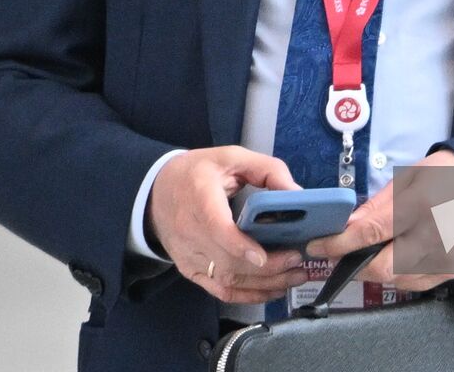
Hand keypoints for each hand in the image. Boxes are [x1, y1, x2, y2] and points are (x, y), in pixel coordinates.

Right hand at [147, 146, 310, 303]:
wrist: (156, 192)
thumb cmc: (198, 172)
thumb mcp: (232, 157)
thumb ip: (267, 170)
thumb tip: (297, 193)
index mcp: (199, 196)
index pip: (215, 227)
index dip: (238, 245)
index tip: (261, 256)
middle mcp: (190, 231)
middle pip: (228, 261)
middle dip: (267, 267)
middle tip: (297, 261)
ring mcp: (188, 255)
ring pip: (226, 279)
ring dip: (264, 284)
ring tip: (294, 276)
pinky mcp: (190, 270)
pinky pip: (220, 290)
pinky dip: (248, 295)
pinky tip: (272, 289)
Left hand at [304, 148, 453, 291]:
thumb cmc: (443, 177)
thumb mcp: (407, 179)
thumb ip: (375, 206)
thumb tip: (346, 226)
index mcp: (420, 205)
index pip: (371, 233)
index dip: (339, 243)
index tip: (317, 246)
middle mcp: (435, 236)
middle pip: (382, 267)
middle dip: (354, 263)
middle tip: (340, 252)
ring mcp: (445, 258)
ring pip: (394, 279)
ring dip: (374, 268)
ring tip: (371, 249)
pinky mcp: (451, 271)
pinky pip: (412, 284)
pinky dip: (396, 273)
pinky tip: (397, 255)